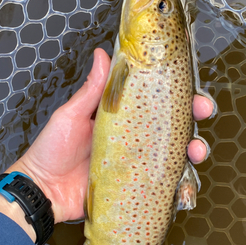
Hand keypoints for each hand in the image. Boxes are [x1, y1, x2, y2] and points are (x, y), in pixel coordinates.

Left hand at [9, 49, 213, 222]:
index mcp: (120, 116)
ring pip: (174, 154)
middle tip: (203, 110)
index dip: (174, 91)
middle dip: (194, 117)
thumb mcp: (71, 115)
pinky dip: (179, 182)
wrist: (42, 190)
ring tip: (196, 150)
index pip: (153, 99)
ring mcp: (136, 163)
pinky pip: (163, 183)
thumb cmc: (52, 150)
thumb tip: (103, 53)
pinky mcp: (136, 186)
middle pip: (171, 126)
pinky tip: (185, 179)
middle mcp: (133, 138)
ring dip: (193, 149)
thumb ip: (91, 90)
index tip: (188, 83)